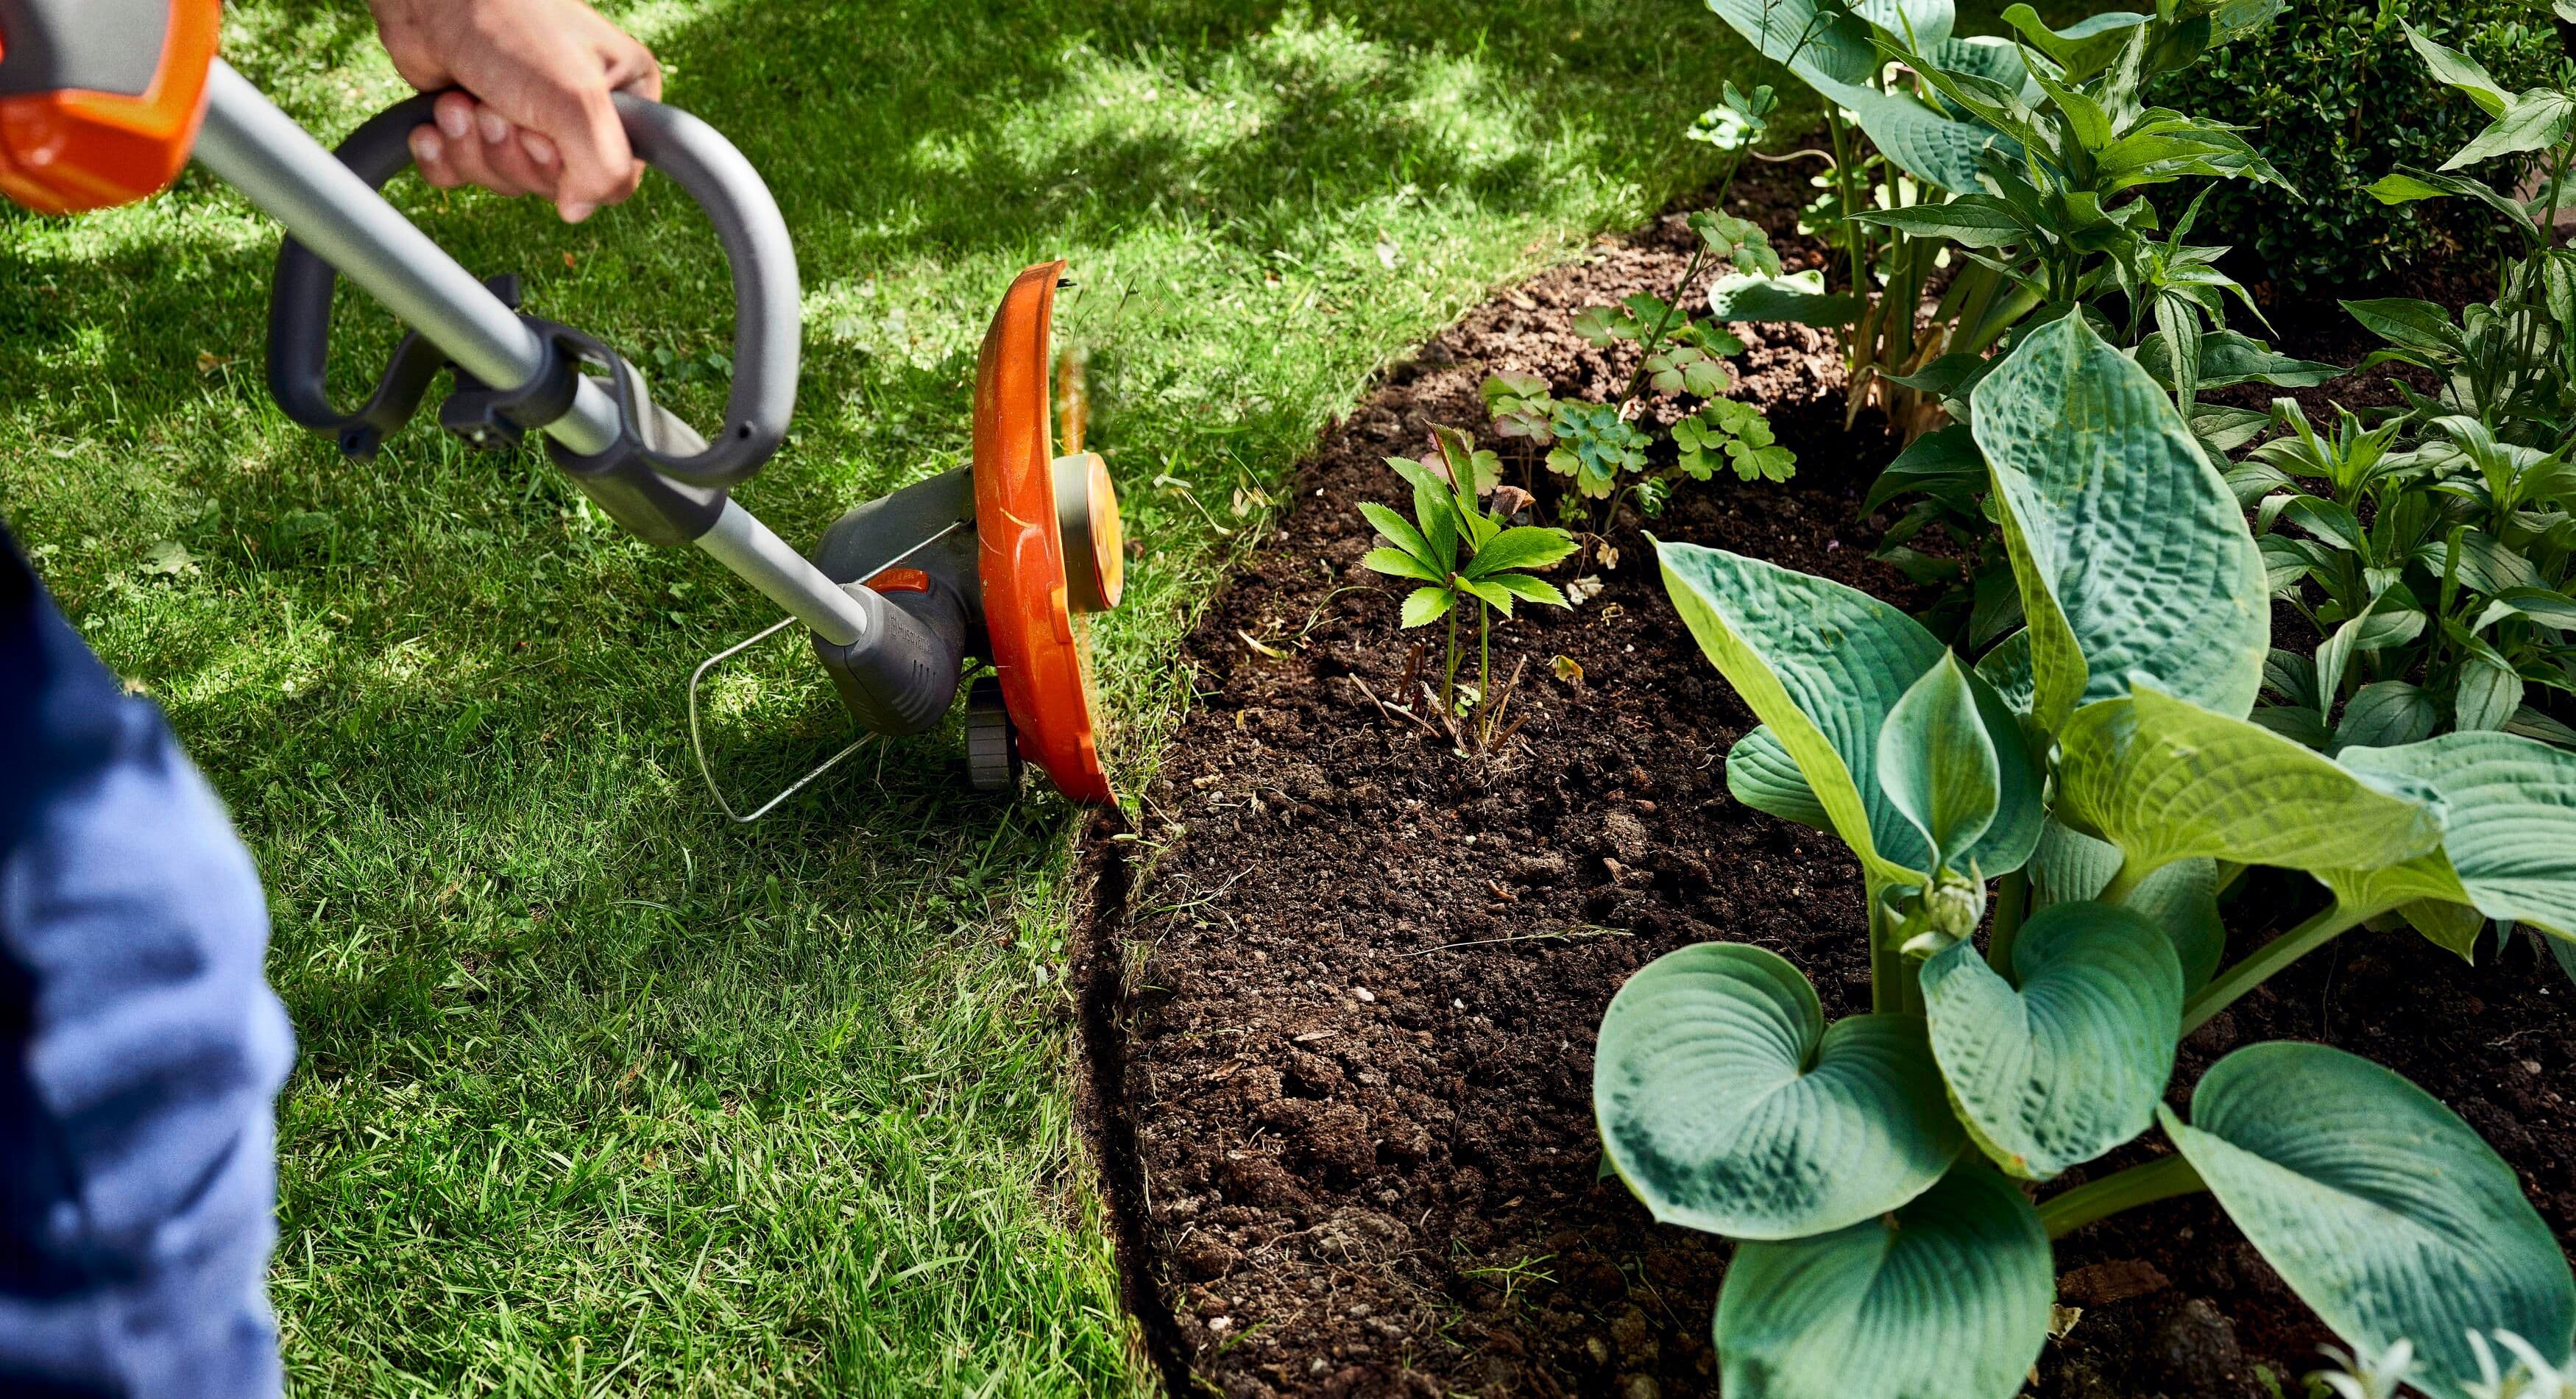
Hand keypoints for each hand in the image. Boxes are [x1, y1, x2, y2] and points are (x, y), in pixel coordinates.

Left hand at [368, 0, 660, 222]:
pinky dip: (443, 156)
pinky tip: (434, 122)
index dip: (570, 172)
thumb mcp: (577, 99)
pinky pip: (463, 175)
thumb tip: (576, 210)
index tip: (545, 133)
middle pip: (552, 186)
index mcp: (624, 99)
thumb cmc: (510, 23)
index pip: (613, 180)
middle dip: (511, 154)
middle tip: (497, 108)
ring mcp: (525, 119)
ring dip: (472, 148)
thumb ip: (602, 167)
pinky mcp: (473, 124)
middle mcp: (578, 113)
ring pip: (505, 182)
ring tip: (461, 102)